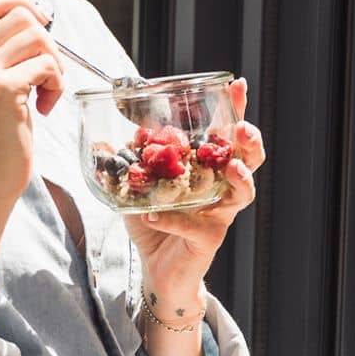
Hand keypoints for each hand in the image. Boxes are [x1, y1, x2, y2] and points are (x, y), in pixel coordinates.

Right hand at [0, 0, 64, 214]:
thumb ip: (2, 56)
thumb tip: (38, 21)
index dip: (21, 3)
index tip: (41, 26)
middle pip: (21, 15)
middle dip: (47, 42)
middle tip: (47, 74)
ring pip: (38, 37)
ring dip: (55, 64)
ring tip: (46, 93)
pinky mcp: (4, 90)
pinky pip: (46, 65)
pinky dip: (56, 85)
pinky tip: (45, 108)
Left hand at [123, 77, 265, 302]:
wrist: (157, 270)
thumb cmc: (155, 225)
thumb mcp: (134, 191)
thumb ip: (123, 167)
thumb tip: (104, 142)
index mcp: (207, 170)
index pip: (226, 135)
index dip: (235, 110)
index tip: (236, 85)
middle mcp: (220, 190)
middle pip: (250, 161)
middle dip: (250, 142)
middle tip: (242, 128)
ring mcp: (219, 215)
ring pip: (241, 194)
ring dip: (238, 177)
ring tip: (231, 167)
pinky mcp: (208, 240)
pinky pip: (194, 226)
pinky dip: (173, 219)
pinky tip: (154, 213)